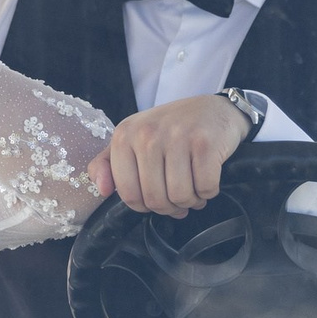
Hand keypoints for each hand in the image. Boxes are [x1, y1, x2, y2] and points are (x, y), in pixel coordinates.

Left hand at [88, 95, 252, 217]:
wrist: (214, 110)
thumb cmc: (171, 131)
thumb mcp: (133, 139)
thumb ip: (108, 164)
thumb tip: (102, 190)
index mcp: (124, 135)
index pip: (128, 193)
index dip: (144, 207)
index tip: (155, 200)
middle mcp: (147, 134)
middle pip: (155, 199)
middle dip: (170, 208)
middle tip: (179, 199)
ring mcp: (177, 137)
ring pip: (180, 196)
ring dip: (190, 201)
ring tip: (193, 191)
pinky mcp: (205, 143)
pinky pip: (205, 188)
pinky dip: (208, 192)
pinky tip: (206, 182)